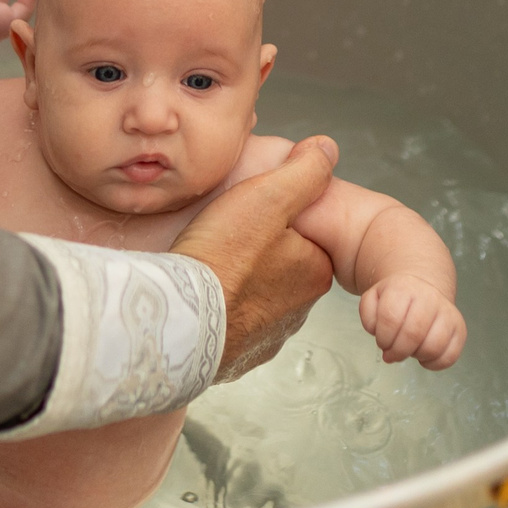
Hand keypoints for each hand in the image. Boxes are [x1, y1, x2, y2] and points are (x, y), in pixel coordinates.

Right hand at [171, 136, 338, 381]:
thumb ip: (302, 173)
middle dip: (257, 253)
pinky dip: (219, 311)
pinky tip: (200, 297)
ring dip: (237, 284)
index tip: (250, 215)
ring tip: (208, 265)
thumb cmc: (222, 256)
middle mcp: (299, 309)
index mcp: (314, 271)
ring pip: (256, 297)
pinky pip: (232, 325)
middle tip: (224, 237)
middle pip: (282, 267)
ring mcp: (268, 336)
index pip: (307, 237)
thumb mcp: (267, 197)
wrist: (180, 321)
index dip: (278, 220)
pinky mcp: (237, 356)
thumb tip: (326, 150)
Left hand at [359, 274, 464, 368]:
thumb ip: (368, 314)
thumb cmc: (395, 299)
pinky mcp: (460, 328)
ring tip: (410, 350)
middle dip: (398, 351)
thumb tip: (376, 331)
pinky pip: (450, 356)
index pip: (391, 318)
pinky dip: (434, 363)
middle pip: (413, 334)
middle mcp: (429, 297)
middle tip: (392, 354)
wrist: (422, 287)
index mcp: (404, 288)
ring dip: (416, 356)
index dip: (383, 338)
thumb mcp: (373, 299)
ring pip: (434, 346)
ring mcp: (448, 313)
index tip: (382, 343)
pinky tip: (423, 355)